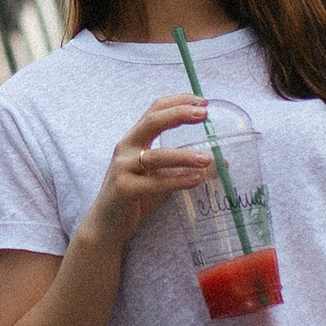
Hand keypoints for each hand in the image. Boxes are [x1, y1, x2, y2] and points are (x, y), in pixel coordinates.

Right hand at [85, 96, 214, 248]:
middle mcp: (125, 148)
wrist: (106, 224)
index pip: (155, 110)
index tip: (203, 100)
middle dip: (179, 115)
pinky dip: (177, 181)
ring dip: (185, 156)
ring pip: (157, 156)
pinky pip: (155, 183)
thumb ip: (181, 167)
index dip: (178, 101)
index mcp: (134, 140)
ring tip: (208, 159)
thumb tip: (219, 163)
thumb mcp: (158, 176)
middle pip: (152, 122)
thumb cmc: (135, 197)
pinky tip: (196, 180)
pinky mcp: (124, 190)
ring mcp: (123, 168)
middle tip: (204, 115)